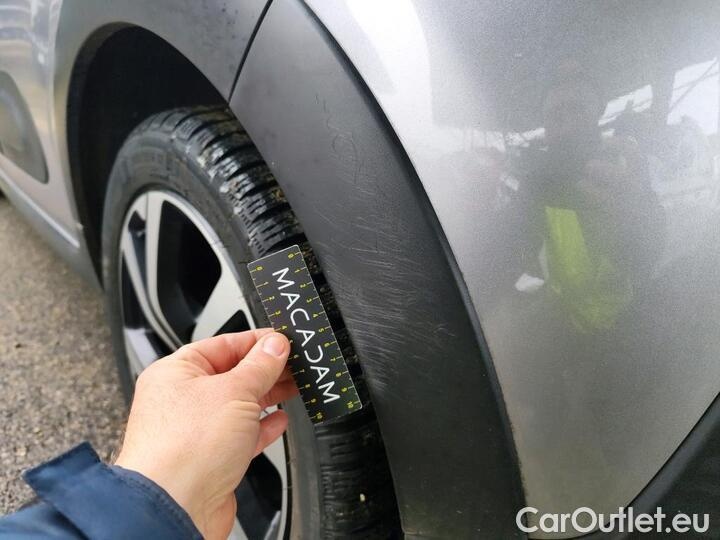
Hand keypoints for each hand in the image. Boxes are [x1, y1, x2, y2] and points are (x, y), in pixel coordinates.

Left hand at [114, 329, 296, 538]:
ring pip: (238, 405)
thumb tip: (275, 345)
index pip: (224, 344)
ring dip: (267, 397)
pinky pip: (240, 435)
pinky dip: (261, 427)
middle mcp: (181, 399)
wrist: (173, 507)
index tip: (283, 340)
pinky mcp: (209, 458)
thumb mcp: (235, 392)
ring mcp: (195, 431)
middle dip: (266, 370)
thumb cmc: (184, 449)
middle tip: (295, 364)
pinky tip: (277, 421)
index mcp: (176, 372)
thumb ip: (260, 366)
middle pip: (232, 374)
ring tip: (293, 387)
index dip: (257, 341)